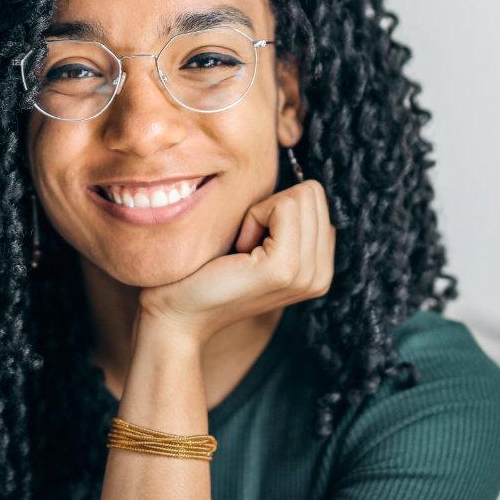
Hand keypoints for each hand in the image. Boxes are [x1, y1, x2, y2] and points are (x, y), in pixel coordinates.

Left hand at [137, 178, 334, 343]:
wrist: (179, 314)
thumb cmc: (210, 272)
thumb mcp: (261, 244)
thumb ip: (289, 223)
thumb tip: (299, 185)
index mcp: (320, 269)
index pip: (317, 200)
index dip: (278, 207)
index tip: (253, 240)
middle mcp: (320, 275)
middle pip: (313, 194)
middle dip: (273, 206)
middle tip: (246, 243)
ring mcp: (305, 274)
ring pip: (301, 196)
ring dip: (263, 212)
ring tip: (243, 248)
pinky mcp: (283, 267)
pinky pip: (284, 206)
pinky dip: (255, 216)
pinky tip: (239, 248)